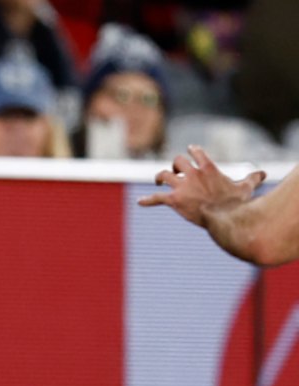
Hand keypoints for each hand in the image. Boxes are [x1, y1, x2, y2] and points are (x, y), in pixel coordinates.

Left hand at [138, 145, 265, 226]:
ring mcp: (182, 187)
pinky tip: (139, 202)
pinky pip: (156, 198)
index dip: (192, 150)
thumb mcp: (245, 188)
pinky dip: (148, 200)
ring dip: (160, 177)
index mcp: (208, 168)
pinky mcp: (174, 200)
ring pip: (163, 175)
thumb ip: (252, 178)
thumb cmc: (236, 203)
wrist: (225, 218)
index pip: (196, 152)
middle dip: (176, 165)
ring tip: (159, 181)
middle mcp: (192, 174)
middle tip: (177, 173)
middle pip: (177, 161)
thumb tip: (262, 173)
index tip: (190, 150)